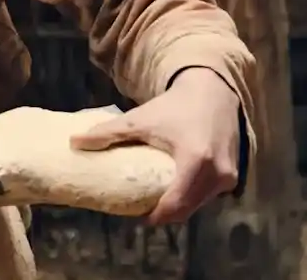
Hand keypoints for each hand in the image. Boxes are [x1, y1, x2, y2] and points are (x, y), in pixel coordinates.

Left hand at [69, 68, 241, 225]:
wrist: (212, 90)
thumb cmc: (174, 106)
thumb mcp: (140, 119)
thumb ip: (108, 133)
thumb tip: (73, 142)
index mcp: (195, 161)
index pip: (174, 205)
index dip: (154, 216)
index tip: (136, 216)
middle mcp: (217, 173)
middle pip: (186, 210)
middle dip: (164, 214)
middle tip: (142, 210)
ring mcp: (228, 176)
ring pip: (199, 205)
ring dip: (179, 207)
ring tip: (156, 200)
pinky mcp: (233, 175)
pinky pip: (209, 196)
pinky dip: (192, 197)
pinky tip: (175, 190)